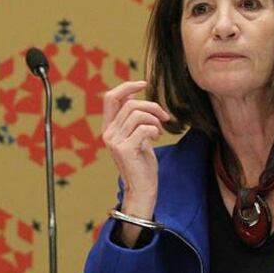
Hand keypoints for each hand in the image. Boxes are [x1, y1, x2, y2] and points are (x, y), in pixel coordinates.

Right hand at [102, 80, 168, 245]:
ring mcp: (114, 141)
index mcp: (109, 128)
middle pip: (130, 104)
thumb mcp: (138, 137)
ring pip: (138, 114)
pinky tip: (157, 138)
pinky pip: (144, 128)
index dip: (127, 87)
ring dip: (155, 119)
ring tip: (160, 130)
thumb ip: (135, 121)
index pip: (111, 98)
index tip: (144, 83)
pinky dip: (155, 130)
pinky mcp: (125, 149)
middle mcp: (108, 133)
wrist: (142, 189)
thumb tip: (143, 100)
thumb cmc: (142, 163)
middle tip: (165, 117)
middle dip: (152, 106)